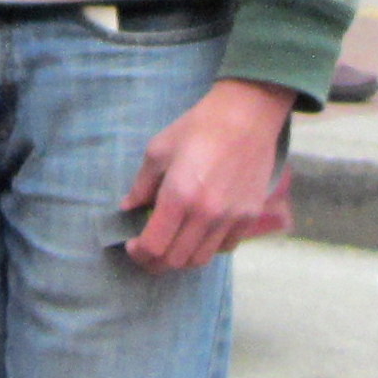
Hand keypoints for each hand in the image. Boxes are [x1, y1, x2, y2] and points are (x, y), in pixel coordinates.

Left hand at [121, 78, 293, 272]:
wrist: (245, 116)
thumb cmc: (197, 128)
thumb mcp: (158, 151)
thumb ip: (141, 186)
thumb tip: (127, 209)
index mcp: (179, 195)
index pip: (154, 245)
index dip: (138, 252)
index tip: (132, 245)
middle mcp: (206, 213)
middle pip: (175, 260)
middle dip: (154, 261)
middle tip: (146, 250)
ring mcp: (231, 218)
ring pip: (200, 260)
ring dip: (180, 258)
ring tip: (171, 244)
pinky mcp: (249, 217)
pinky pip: (224, 248)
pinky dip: (207, 248)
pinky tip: (198, 233)